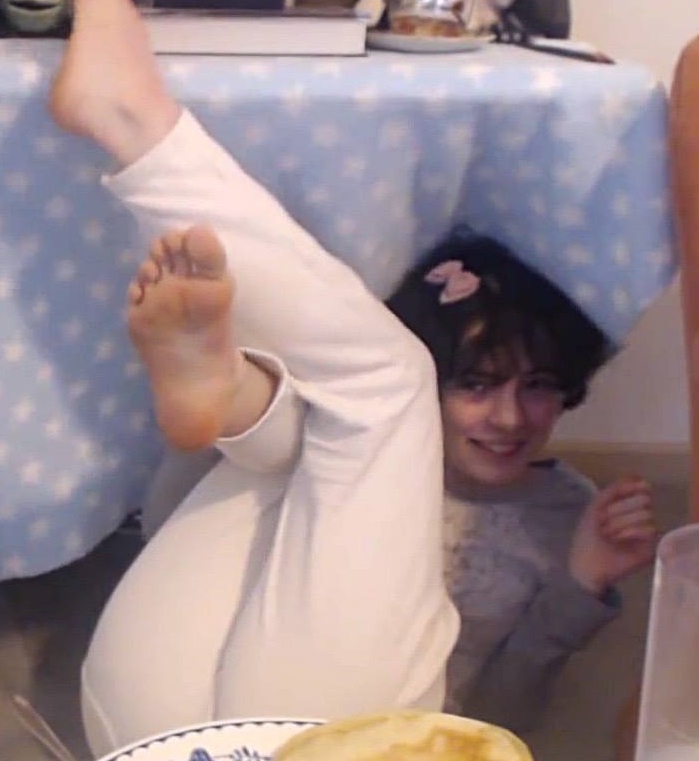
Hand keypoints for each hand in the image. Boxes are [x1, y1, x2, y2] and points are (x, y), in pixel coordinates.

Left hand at [568, 476, 657, 595]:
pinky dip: (634, 533)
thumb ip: (612, 490)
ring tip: (612, 535)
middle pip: (642, 501)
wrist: (587, 567)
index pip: (633, 491)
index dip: (634, 486)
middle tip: (608, 523)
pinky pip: (651, 531)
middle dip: (624, 509)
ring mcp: (642, 533)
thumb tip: (636, 476)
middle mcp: (633, 519)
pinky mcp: (649, 548)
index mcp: (618, 509)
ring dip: (625, 523)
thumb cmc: (586, 538)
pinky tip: (622, 540)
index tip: (641, 483)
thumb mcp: (594, 509)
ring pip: (646, 515)